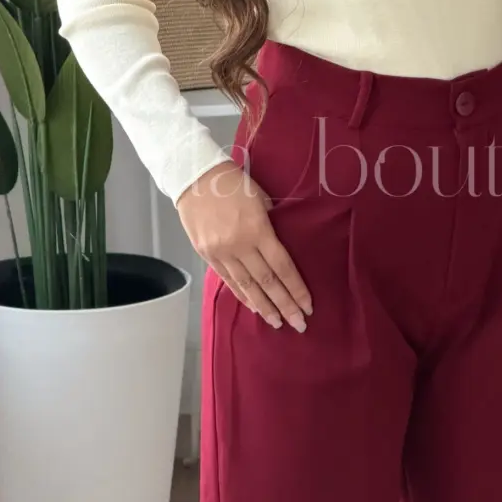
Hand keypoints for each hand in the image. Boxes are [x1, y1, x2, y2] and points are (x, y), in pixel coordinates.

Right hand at [176, 161, 312, 331]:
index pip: (282, 267)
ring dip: (264, 306)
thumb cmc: (233, 183)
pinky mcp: (206, 254)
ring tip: (277, 322)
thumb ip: (271, 226)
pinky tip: (254, 307)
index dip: (296, 289)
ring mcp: (221, 252)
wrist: (194, 176)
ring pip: (246, 286)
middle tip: (298, 324)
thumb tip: (278, 247)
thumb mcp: (261, 199)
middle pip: (266, 282)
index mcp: (257, 230)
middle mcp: (239, 245)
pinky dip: (242, 295)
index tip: (307, 306)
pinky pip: (228, 280)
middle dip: (284, 305)